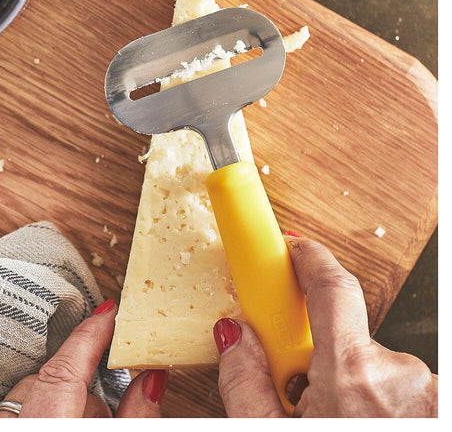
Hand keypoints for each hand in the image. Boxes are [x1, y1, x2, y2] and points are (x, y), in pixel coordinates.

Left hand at [0, 299, 167, 416]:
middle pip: (52, 379)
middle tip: (112, 412)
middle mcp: (17, 419)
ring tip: (89, 423)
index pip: (70, 362)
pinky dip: (38, 412)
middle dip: (84, 387)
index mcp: (50, 419)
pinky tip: (58, 422)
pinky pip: (15, 411)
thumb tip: (152, 379)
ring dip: (61, 404)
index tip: (112, 310)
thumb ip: (136, 414)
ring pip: (31, 396)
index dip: (93, 332)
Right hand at [213, 236, 437, 416]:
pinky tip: (368, 427)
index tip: (294, 248)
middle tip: (313, 396)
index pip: (333, 286)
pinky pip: (407, 393)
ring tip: (343, 425)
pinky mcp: (441, 407)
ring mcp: (430, 397)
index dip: (310, 258)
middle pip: (353, 340)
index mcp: (352, 378)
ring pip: (383, 372)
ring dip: (361, 390)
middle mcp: (402, 380)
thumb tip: (232, 334)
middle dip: (330, 359)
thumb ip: (245, 381)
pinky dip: (386, 406)